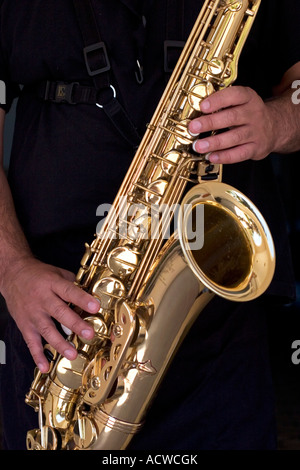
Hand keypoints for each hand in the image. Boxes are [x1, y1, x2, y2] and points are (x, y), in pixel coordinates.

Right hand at [1, 257, 99, 372]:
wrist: (12, 275)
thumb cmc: (37, 274)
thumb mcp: (56, 272)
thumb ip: (72, 283)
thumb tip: (90, 294)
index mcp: (52, 284)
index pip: (69, 291)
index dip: (82, 299)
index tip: (95, 307)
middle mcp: (42, 299)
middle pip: (59, 313)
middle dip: (75, 324)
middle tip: (89, 334)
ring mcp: (33, 314)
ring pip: (47, 330)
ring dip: (60, 344)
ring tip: (72, 354)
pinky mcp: (24, 325)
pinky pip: (31, 342)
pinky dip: (37, 355)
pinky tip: (45, 366)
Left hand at [188, 86, 274, 163]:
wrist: (275, 127)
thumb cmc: (249, 114)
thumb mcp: (241, 102)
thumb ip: (222, 104)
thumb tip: (196, 113)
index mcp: (248, 98)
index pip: (235, 95)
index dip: (218, 100)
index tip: (203, 106)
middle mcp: (254, 114)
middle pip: (232, 117)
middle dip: (210, 122)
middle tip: (194, 127)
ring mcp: (256, 132)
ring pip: (235, 137)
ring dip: (214, 142)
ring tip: (199, 146)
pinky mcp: (256, 148)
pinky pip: (239, 154)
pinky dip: (225, 156)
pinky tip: (212, 157)